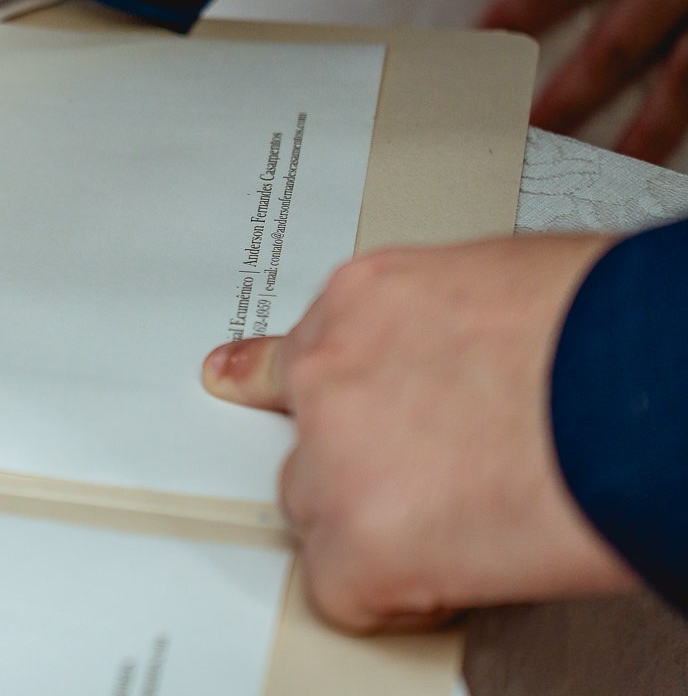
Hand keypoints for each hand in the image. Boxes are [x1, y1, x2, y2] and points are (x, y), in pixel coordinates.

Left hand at [203, 235, 636, 631]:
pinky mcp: (358, 538)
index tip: (241, 382)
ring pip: (314, 508)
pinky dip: (389, 597)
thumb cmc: (608, 329)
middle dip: (357, 462)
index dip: (281, 379)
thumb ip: (444, 329)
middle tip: (433, 477)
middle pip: (301, 437)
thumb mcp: (504, 286)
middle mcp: (331, 369)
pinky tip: (447, 576)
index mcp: (366, 297)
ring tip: (464, 518)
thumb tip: (458, 358)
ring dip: (373, 523)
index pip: (295, 348)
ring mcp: (334, 454)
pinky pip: (338, 589)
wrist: (644, 386)